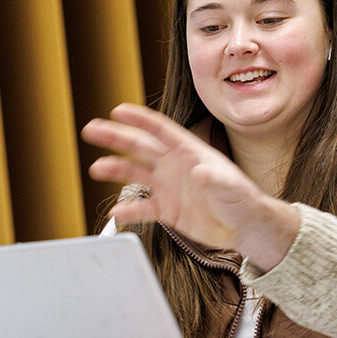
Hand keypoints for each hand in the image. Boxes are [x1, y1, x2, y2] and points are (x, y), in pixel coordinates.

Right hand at [81, 104, 298, 270]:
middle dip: (116, 137)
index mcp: (190, 152)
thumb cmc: (242, 200)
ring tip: (97, 168)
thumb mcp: (232, 188)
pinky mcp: (167, 210)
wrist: (245, 226)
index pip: (161, 130)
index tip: (118, 111)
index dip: (140, 120)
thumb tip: (200, 172)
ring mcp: (169, 187)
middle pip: (140, 146)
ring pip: (135, 174)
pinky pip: (143, 208)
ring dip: (115, 169)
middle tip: (92, 129)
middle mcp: (175, 166)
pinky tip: (116, 212)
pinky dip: (129, 211)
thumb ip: (215, 180)